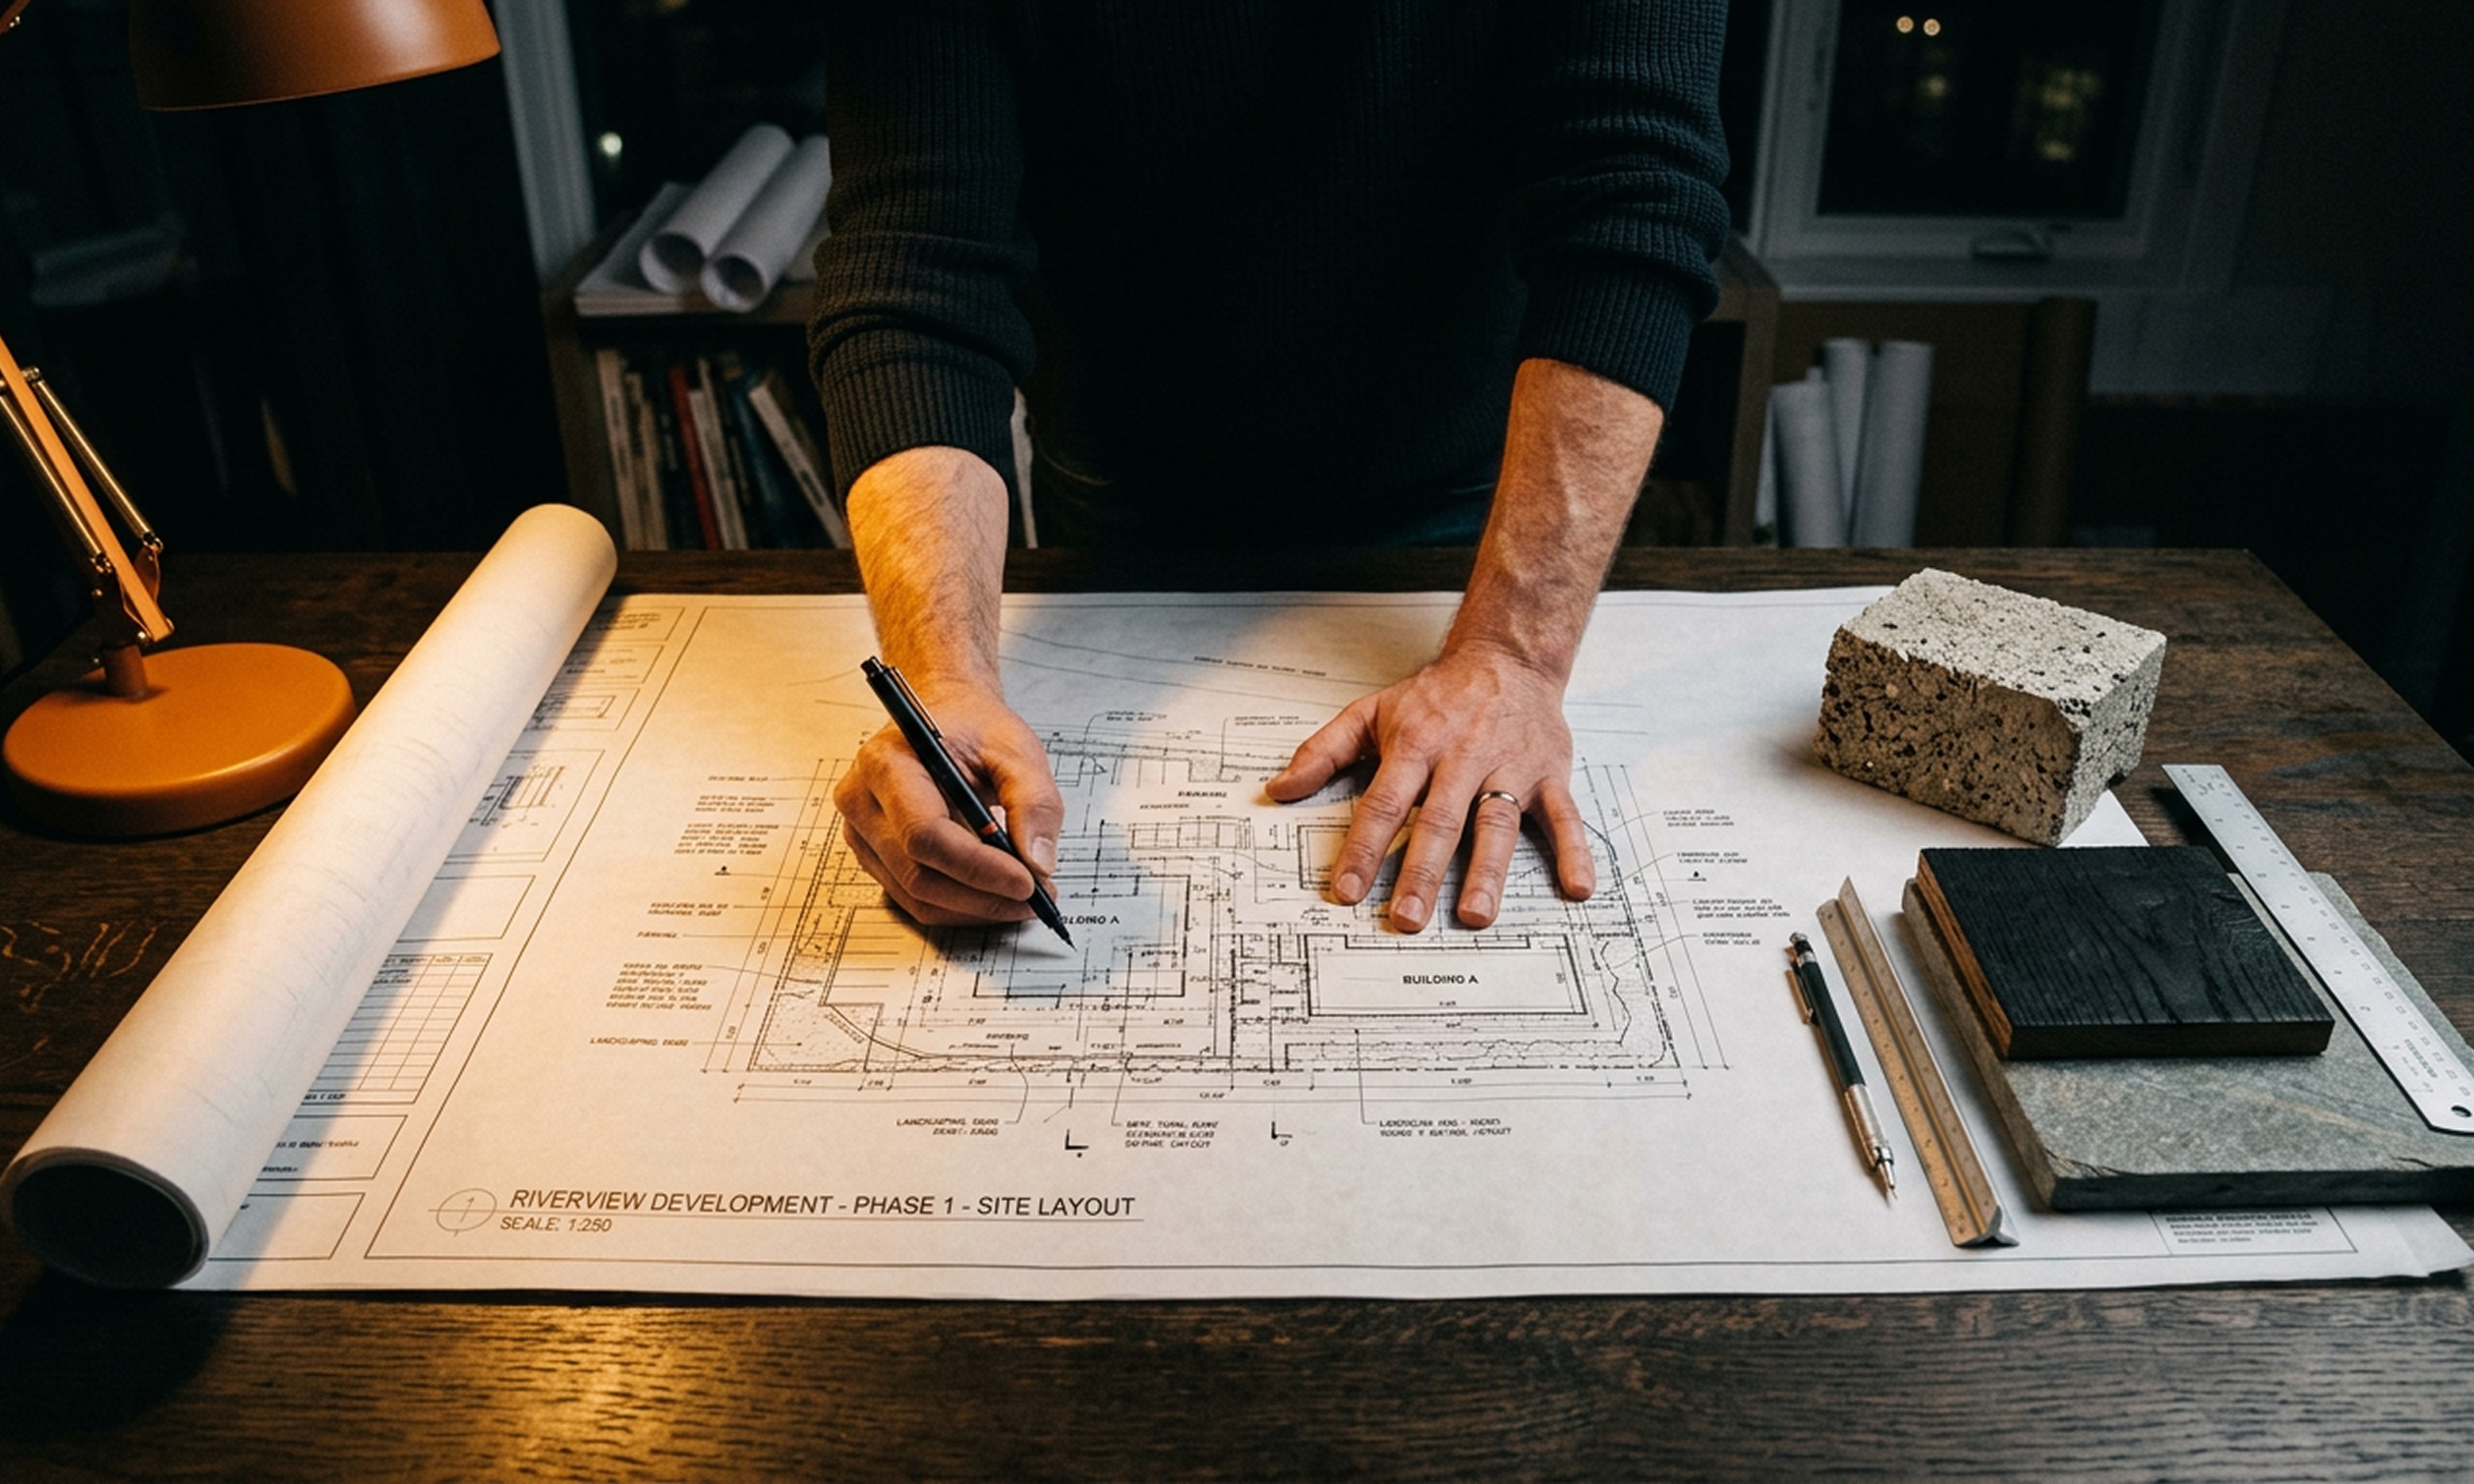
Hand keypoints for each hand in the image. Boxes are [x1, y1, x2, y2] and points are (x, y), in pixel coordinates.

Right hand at [833, 678, 1064, 926]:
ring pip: (915, 895)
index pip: (926, 833)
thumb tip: (1038, 863)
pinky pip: (913, 897)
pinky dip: (959, 905)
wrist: (946, 715)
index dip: (978, 867)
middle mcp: (862, 801)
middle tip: (1036, 900)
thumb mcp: (1016, 749)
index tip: (1028, 883)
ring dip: (974, 908)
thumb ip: (1034, 801)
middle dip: (982, 896)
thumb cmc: (975, 728)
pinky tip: (993, 893)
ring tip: (1021, 899)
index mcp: (888, 763)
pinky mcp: (874, 854)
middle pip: (918, 874)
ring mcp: (862, 832)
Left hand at [1265, 643, 1595, 931]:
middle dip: (1421, 872)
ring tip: (1475, 914)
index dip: (1364, 849)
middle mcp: (1463, 758)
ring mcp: (1509, 768)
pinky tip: (1577, 887)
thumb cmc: (1437, 696)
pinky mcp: (1549, 774)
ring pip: (1496, 824)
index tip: (1347, 892)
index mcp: (1417, 744)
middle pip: (1440, 821)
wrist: (1507, 658)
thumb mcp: (1372, 711)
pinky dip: (1575, 851)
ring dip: (1487, 871)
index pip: (1384, 803)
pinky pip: (1565, 816)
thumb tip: (1278, 789)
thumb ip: (1323, 751)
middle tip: (1408, 918)